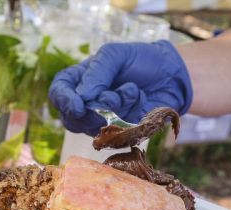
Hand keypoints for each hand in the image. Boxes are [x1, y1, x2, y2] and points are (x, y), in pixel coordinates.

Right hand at [49, 41, 192, 135]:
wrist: (171, 74)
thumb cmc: (140, 60)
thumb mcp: (115, 54)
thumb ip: (97, 72)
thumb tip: (82, 97)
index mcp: (79, 81)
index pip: (58, 94)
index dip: (64, 101)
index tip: (77, 105)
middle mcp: (86, 104)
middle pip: (72, 119)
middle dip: (92, 111)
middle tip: (112, 96)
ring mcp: (102, 121)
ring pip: (95, 128)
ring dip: (115, 109)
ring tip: (131, 90)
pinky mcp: (120, 133)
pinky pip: (117, 133)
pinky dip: (129, 114)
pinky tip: (138, 99)